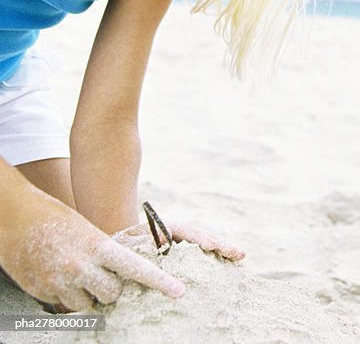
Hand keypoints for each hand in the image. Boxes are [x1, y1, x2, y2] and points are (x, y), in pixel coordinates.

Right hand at [0, 186, 184, 310]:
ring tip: (75, 271)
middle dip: (111, 287)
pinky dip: (65, 293)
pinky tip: (56, 273)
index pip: (137, 269)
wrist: (18, 218)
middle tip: (101, 272)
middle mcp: (81, 267)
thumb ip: (109, 256)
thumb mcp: (91, 234)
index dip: (160, 282)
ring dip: (87, 294)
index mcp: (99, 247)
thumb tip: (127, 275)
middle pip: (113, 293)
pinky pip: (63, 303)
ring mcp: (59, 282)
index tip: (179, 291)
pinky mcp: (41, 291)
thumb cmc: (61, 223)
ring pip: (88, 304)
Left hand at [113, 221, 245, 260]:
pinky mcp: (179, 254)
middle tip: (237, 252)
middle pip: (199, 235)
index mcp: (159, 229)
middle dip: (219, 243)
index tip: (212, 245)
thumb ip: (140, 246)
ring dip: (221, 248)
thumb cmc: (115, 253)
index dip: (198, 238)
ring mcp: (177, 243)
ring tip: (240, 255)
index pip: (183, 230)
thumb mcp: (123, 248)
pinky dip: (215, 257)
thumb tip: (163, 244)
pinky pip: (199, 255)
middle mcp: (172, 233)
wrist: (110, 254)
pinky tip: (230, 262)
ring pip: (202, 243)